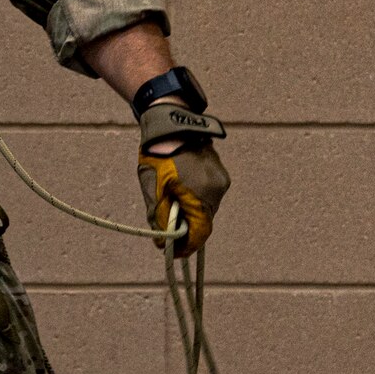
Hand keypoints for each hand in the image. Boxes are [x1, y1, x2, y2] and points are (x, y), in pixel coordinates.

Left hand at [136, 103, 228, 258]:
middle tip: (168, 230)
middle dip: (186, 227)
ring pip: (206, 206)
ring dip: (191, 210)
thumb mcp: (153, 187)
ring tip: (172, 205)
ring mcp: (221, 178)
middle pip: (203, 220)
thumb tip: (162, 241)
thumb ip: (158, 216)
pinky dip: (195, 196)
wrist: (171, 121)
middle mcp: (217, 189)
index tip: (174, 252)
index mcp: (201, 195)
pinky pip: (208, 191)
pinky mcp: (219, 170)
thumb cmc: (158, 153)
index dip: (186, 246)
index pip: (199, 233)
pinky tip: (181, 188)